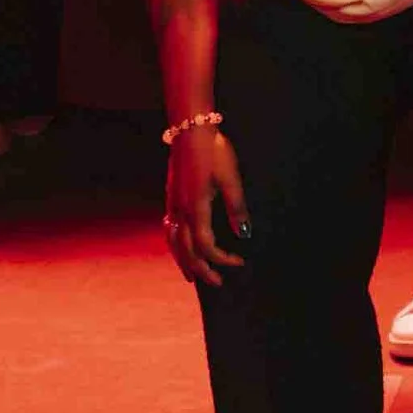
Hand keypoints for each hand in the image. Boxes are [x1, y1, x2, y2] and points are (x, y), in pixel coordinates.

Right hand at [163, 124, 248, 285]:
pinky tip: (180, 246)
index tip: (238, 262)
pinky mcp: (170, 196)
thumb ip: (236, 208)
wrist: (191, 129)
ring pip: (172, 240)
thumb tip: (244, 234)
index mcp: (196, 207)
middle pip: (185, 249)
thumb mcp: (232, 179)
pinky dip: (174, 244)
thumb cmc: (214, 151)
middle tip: (216, 283)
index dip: (221, 259)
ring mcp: (172, 202)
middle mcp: (179, 209)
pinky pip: (168, 228)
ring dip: (182, 260)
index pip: (205, 245)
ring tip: (191, 275)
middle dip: (200, 269)